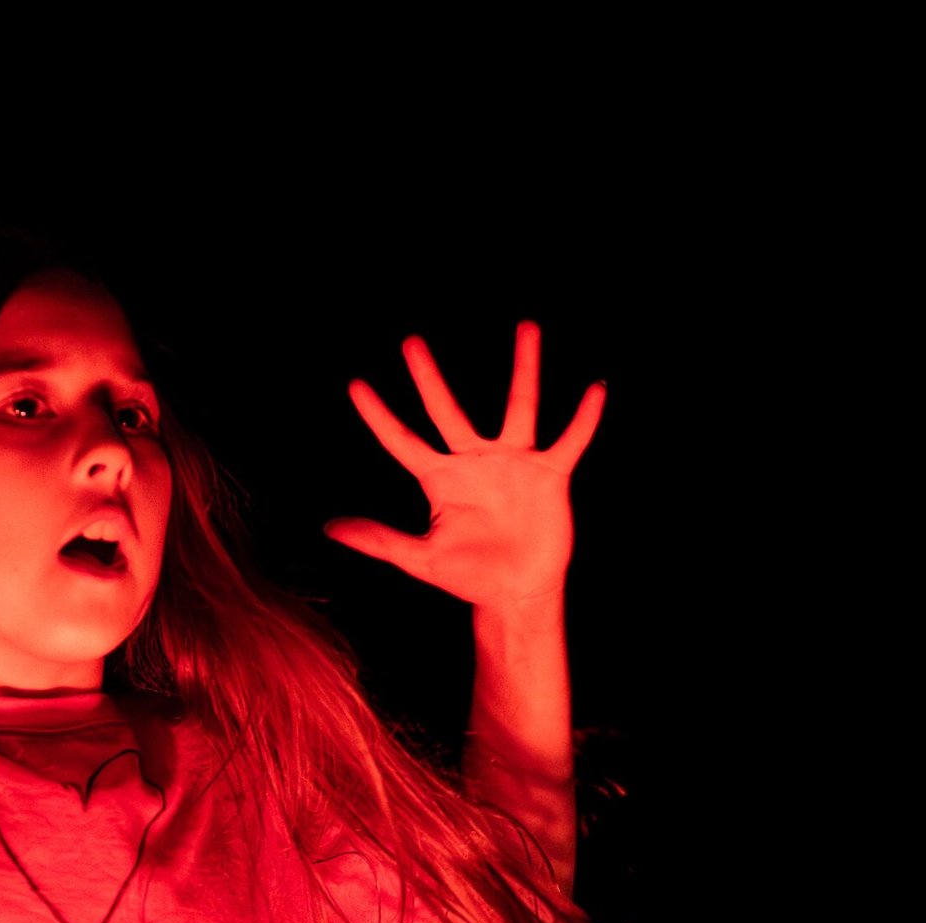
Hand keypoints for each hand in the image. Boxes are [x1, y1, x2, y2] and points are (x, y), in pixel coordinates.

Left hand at [323, 322, 602, 610]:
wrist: (516, 593)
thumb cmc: (468, 576)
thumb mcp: (421, 558)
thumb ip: (380, 539)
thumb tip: (330, 527)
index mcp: (440, 479)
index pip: (402, 441)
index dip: (378, 417)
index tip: (355, 386)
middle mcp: (474, 461)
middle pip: (447, 410)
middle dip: (428, 378)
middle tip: (410, 342)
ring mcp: (514, 463)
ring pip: (520, 405)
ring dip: (524, 368)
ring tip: (527, 327)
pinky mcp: (549, 475)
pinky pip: (569, 440)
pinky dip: (583, 419)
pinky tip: (595, 391)